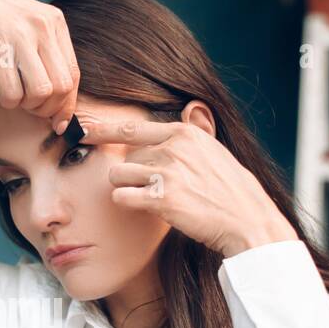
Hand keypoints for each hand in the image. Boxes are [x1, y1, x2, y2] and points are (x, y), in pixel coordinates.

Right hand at [0, 0, 80, 133]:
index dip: (67, 105)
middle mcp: (42, 27)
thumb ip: (48, 51)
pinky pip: (13, 92)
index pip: (73, 74)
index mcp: (55, 21)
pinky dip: (9, 101)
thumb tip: (62, 97)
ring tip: (17, 98)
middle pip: (61, 87)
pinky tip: (3, 95)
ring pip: (41, 92)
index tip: (58, 121)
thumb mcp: (28, 24)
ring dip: (29, 106)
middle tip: (32, 108)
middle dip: (48, 108)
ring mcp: (20, 37)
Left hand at [78, 115, 298, 257]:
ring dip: (124, 187)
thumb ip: (192, 134)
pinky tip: (144, 207)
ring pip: (117, 175)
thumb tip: (188, 108)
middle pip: (123, 155)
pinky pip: (121, 197)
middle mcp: (173, 148)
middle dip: (128, 173)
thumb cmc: (230, 189)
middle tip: (149, 188)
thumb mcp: (214, 149)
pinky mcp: (162, 199)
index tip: (82, 129)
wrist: (246, 218)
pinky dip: (126, 203)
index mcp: (184, 133)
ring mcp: (167, 172)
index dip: (102, 129)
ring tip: (148, 197)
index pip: (130, 128)